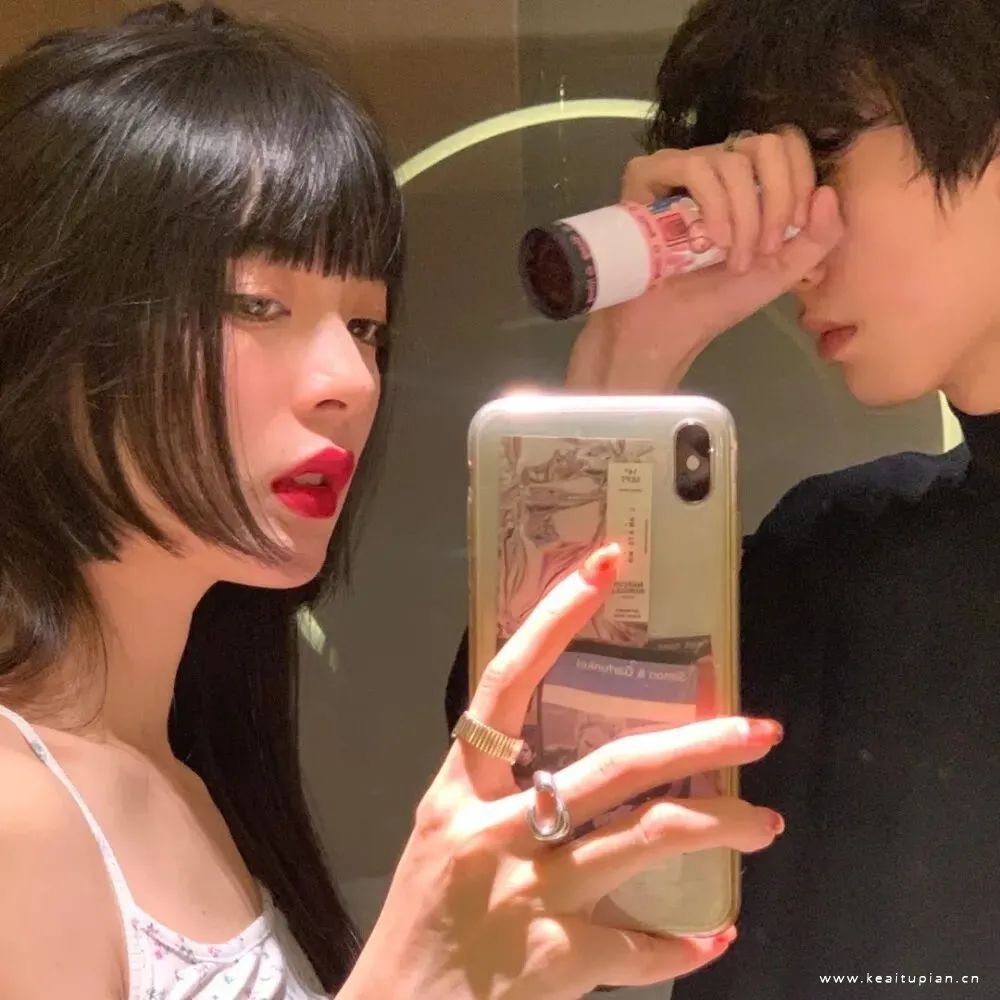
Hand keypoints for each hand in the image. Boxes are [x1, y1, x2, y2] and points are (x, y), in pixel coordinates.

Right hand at [342, 546, 784, 999]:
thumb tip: (577, 766)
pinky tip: (715, 932)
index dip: (556, 620)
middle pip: (612, 766)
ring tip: (764, 821)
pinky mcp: (558, 958)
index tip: (603, 566)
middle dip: (697, 742)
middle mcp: (494, 828)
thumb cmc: (419, 920)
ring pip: (646, 838)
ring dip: (718, 825)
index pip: (509, 682)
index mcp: (459, 788)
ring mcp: (530, 893)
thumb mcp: (443, 836)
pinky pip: (643, 946)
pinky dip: (683, 942)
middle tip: (759, 729)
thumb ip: (499, 794)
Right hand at [567, 127, 844, 392]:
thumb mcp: (783, 270)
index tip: (791, 231)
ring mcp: (680, 167)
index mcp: (751, 181)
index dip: (800, 183)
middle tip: (764, 249)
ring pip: (733, 163)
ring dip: (743, 217)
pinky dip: (713, 207)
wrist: (667, 328)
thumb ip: (820, 237)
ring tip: (731, 258)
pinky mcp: (647, 175)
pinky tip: (705, 243)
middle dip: (776, 201)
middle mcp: (717, 166)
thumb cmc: (718, 300)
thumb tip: (828, 192)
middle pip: (767, 145)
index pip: (788, 146)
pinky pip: (694, 168)